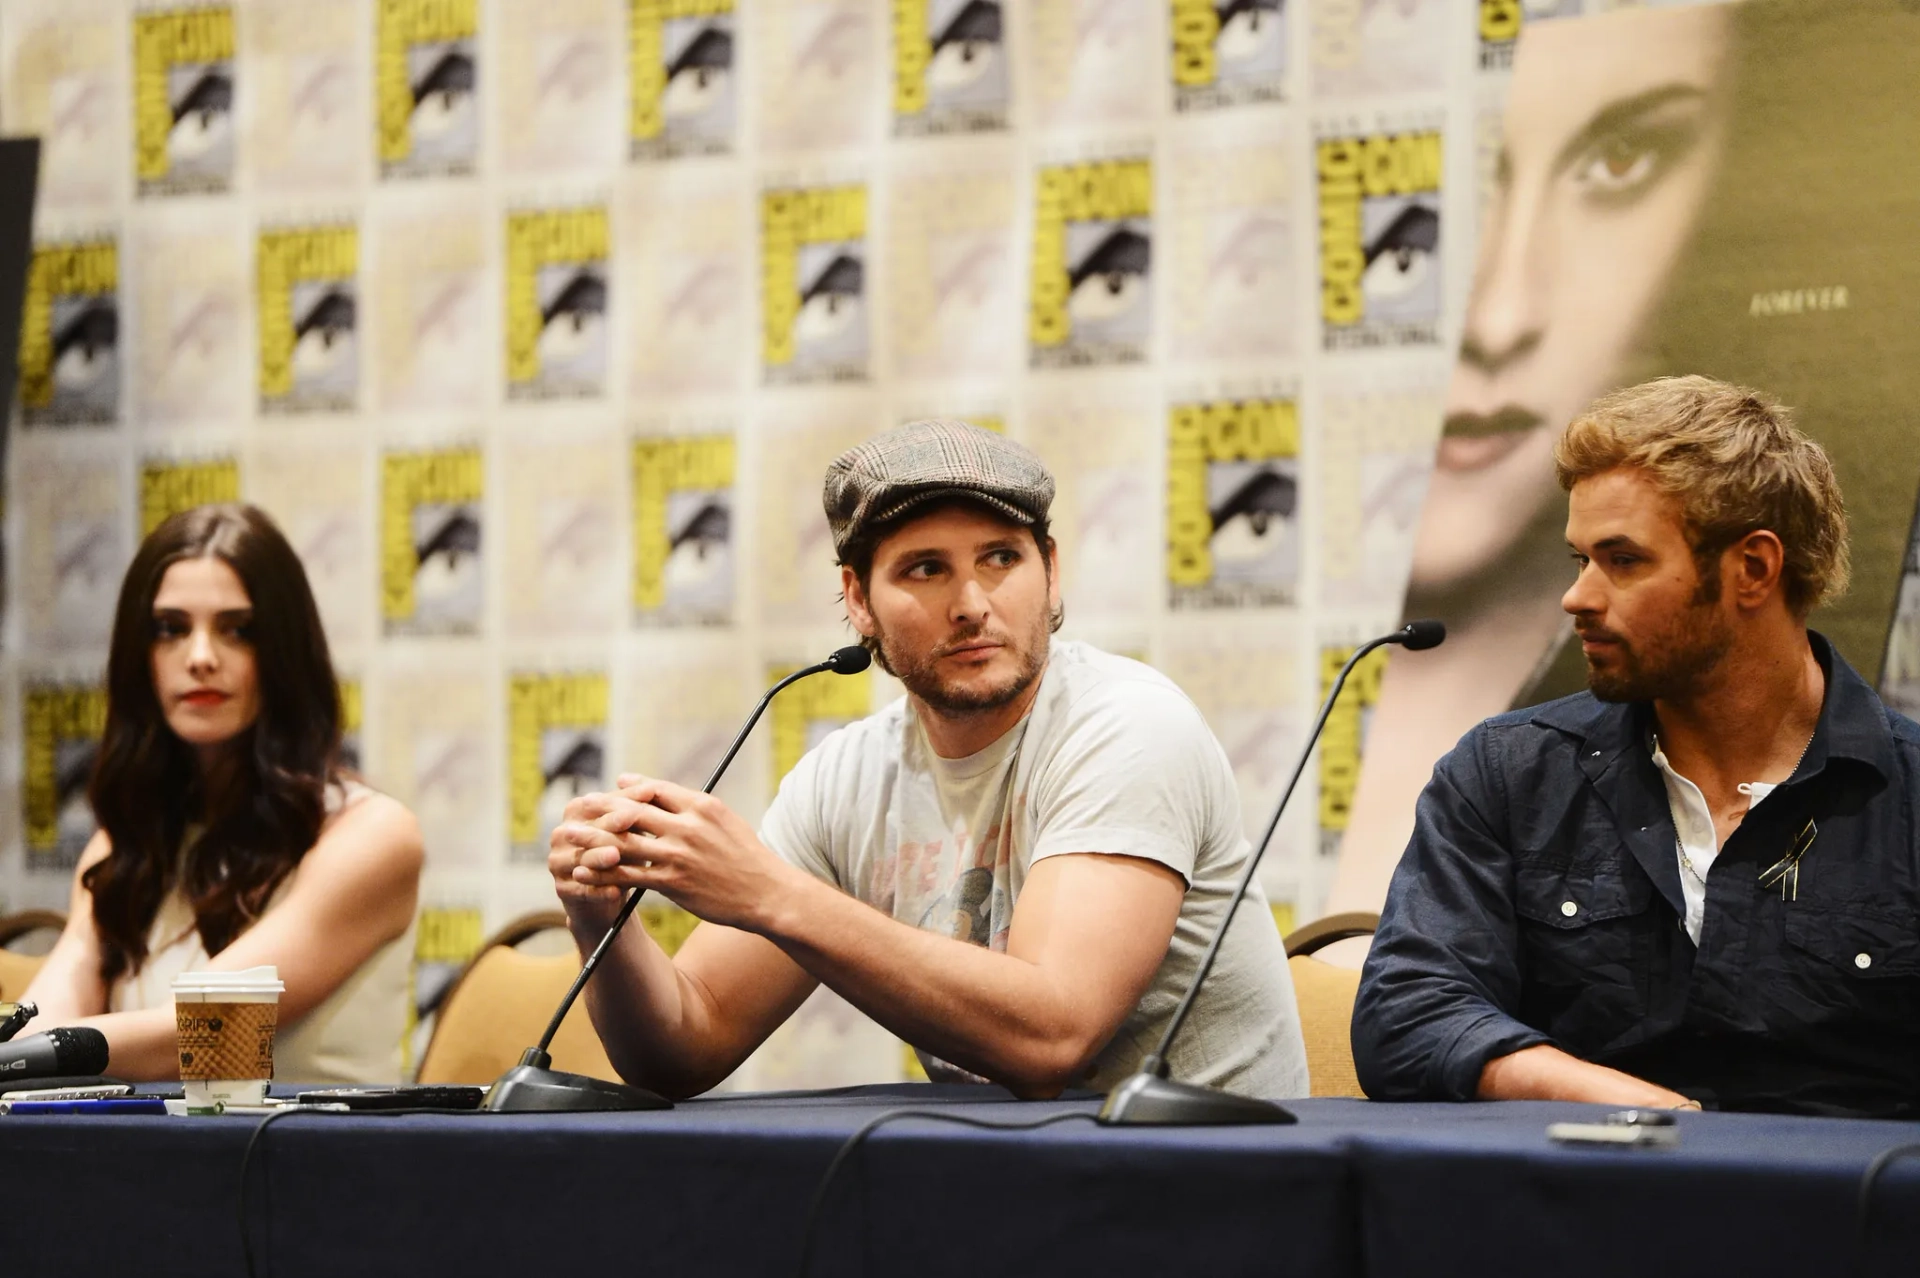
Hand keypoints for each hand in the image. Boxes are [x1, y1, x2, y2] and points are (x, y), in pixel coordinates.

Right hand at [547, 789, 645, 926]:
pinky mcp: (561, 889)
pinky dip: (598, 891)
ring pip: (582, 858)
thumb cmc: (624, 852)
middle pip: (590, 828)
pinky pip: (581, 889)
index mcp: (576, 811)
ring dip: (599, 857)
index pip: (601, 802)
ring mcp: (558, 861)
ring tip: (616, 855)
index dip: (626, 798)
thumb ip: (636, 808)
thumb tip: (652, 788)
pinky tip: (615, 891)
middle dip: (611, 824)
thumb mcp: (631, 829)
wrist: (606, 893)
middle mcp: (562, 833)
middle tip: (631, 819)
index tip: (649, 793)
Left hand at [555, 773, 804, 932]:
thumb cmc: (745, 856)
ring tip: (570, 837)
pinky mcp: (672, 882)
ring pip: (624, 841)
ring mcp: (679, 854)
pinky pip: (628, 874)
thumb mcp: (723, 820)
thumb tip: (654, 788)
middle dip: (601, 807)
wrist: (766, 893)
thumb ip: (689, 804)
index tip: (610, 789)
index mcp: (702, 806)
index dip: (628, 789)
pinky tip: (584, 871)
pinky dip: (602, 871)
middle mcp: (688, 826)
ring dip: (592, 839)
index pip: (655, 788)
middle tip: (578, 807)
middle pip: (633, 810)